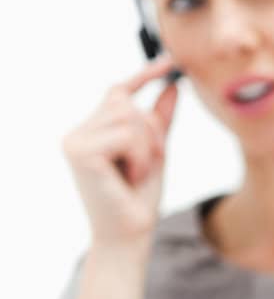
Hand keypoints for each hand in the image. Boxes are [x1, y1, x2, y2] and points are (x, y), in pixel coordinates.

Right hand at [61, 53, 180, 248]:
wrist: (130, 236)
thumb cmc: (139, 199)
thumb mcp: (154, 152)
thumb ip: (159, 121)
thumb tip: (173, 86)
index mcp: (90, 131)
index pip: (118, 92)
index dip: (145, 76)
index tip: (173, 62)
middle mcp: (77, 132)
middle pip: (126, 103)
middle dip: (148, 134)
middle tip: (143, 167)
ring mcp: (74, 141)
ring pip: (128, 117)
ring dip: (145, 149)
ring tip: (135, 175)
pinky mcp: (80, 152)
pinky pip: (126, 136)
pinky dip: (140, 158)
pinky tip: (129, 179)